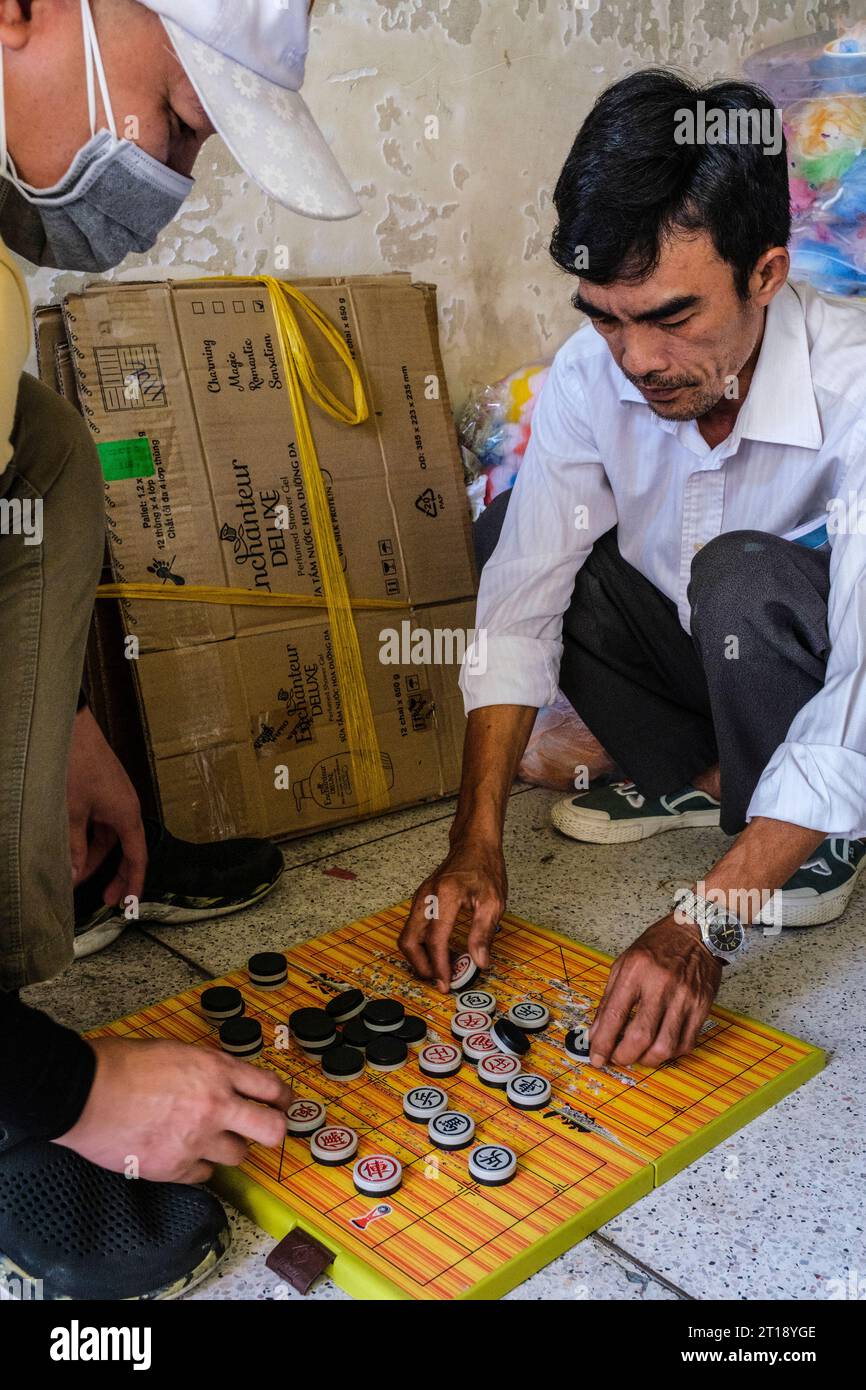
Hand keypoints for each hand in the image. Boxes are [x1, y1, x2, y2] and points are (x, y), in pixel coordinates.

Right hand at [55, 1036, 292, 1183]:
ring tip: (207, 1139)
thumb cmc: (121, 1064)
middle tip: (265, 1131)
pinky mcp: (174, 1168)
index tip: (283, 1104)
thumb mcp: (176, 1051)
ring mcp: (197, 1140)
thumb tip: (219, 1082)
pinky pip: (202, 1174)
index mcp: (217, 1070)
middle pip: (271, 1130)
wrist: (85, 1092)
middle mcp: (216, 1106)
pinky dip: (196, 1166)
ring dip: (227, 1148)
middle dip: (273, 1131)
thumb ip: (204, 1070)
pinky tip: (180, 1153)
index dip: (282, 1098)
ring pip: (238, 1156)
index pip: (270, 1087)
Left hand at [67, 705, 147, 906]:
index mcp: (127, 815)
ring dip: (94, 857)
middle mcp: (125, 809)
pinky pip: (99, 824)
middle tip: (103, 899)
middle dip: (113, 875)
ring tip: (76, 874)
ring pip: (107, 838)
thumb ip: (75, 847)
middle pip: (124, 850)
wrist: (72, 730)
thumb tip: (75, 876)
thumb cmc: (76, 767)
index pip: (137, 858)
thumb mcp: (72, 813)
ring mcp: (113, 800)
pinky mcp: (101, 793)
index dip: (134, 883)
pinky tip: (72, 848)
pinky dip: (87, 839)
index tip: (129, 904)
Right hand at [399, 835, 506, 990]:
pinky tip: (440, 951)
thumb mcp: (493, 901)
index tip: (446, 983)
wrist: (474, 844)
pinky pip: (413, 927)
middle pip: (409, 940)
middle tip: (440, 980)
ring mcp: (420, 897)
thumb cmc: (484, 867)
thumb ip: (483, 933)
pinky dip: (421, 945)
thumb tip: (479, 961)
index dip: (439, 965)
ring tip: (440, 969)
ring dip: (419, 957)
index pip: (435, 939)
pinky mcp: (420, 900)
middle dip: (422, 966)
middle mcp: (426, 896)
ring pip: (407, 936)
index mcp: (445, 895)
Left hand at [589, 912, 722, 1068]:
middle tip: (617, 1058)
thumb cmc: (659, 945)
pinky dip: (670, 1054)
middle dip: (623, 1056)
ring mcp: (684, 998)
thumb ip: (609, 999)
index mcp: (636, 971)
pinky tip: (660, 1047)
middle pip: (640, 1036)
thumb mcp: (624, 963)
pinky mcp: (702, 1007)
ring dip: (647, 1060)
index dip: (603, 1043)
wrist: (697, 932)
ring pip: (665, 1047)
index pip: (615, 1015)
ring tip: (639, 1055)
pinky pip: (686, 1043)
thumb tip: (597, 1033)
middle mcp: (661, 985)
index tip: (596, 1057)